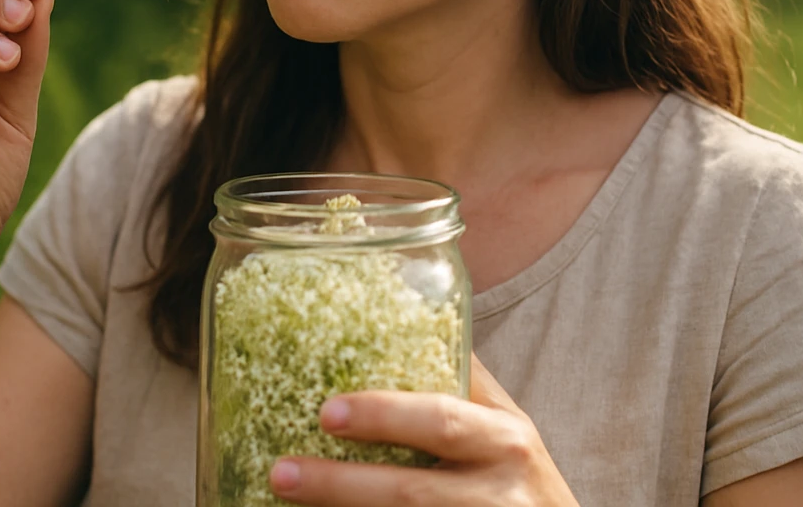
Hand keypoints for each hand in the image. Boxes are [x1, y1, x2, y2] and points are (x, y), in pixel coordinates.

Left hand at [269, 355, 578, 506]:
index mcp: (502, 436)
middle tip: (283, 471)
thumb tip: (404, 315)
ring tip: (286, 493)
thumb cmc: (519, 478)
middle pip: (411, 490)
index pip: (439, 419)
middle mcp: (497, 488)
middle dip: (342, 482)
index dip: (382, 416)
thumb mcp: (505, 427)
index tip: (327, 411)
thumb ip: (463, 384)